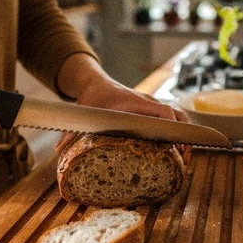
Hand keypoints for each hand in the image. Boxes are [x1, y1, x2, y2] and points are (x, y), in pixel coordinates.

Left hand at [53, 58, 188, 154]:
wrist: (96, 84)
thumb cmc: (92, 99)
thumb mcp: (83, 114)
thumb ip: (71, 132)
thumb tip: (57, 150)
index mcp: (135, 103)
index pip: (162, 112)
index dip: (171, 128)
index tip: (176, 144)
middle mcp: (148, 103)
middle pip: (177, 115)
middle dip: (185, 136)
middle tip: (185, 159)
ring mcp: (153, 106)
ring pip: (178, 117)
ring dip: (185, 134)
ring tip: (185, 158)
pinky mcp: (153, 111)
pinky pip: (173, 119)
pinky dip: (179, 132)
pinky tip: (178, 150)